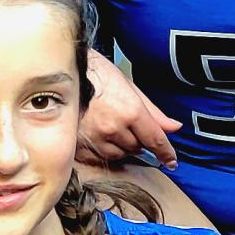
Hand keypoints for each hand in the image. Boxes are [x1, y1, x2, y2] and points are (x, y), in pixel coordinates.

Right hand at [79, 52, 178, 167]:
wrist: (61, 73)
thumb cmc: (96, 74)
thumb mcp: (129, 87)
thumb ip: (153, 112)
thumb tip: (173, 127)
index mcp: (130, 111)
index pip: (155, 140)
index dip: (166, 153)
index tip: (171, 161)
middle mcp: (113, 128)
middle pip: (137, 147)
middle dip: (138, 140)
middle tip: (128, 125)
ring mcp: (94, 138)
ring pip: (119, 154)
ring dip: (122, 146)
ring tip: (112, 127)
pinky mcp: (78, 145)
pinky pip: (99, 157)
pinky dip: (104, 149)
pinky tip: (100, 136)